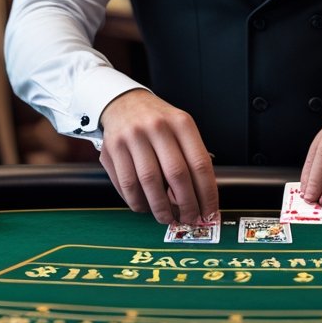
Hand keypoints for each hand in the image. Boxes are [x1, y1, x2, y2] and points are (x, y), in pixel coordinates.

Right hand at [98, 88, 218, 224]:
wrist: (124, 103)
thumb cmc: (158, 122)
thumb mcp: (180, 128)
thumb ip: (191, 157)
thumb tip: (200, 198)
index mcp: (181, 123)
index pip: (200, 163)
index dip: (207, 192)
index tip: (209, 210)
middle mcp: (156, 127)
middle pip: (176, 175)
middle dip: (186, 204)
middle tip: (190, 218)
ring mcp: (132, 137)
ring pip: (149, 183)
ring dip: (160, 208)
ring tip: (167, 218)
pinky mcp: (111, 149)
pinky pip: (127, 184)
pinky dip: (138, 202)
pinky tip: (145, 206)